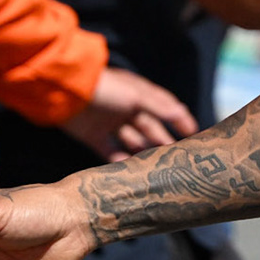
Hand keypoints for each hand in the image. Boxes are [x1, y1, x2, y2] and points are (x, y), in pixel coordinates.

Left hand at [63, 67, 196, 161]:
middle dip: (162, 141)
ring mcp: (109, 122)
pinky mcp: (92, 135)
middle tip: (177, 159)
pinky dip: (120, 160)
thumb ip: (160, 107)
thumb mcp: (136, 95)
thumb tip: (183, 115)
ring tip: (157, 168)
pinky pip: (110, 151)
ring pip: (131, 141)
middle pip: (149, 128)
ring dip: (143, 152)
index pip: (165, 108)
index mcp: (139, 94)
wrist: (64, 92)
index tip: (195, 136)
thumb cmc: (106, 88)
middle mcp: (126, 108)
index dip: (180, 121)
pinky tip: (132, 171)